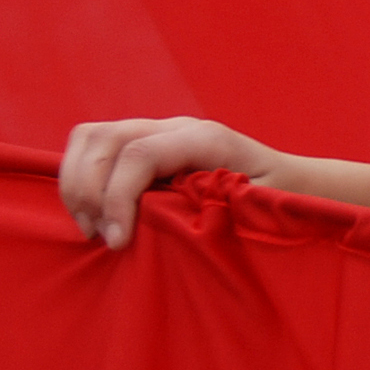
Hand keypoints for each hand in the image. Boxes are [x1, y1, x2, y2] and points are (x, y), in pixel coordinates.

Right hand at [61, 117, 282, 248]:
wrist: (293, 185)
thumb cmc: (279, 202)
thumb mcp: (260, 209)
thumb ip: (217, 207)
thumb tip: (165, 217)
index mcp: (206, 139)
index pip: (140, 154)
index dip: (118, 198)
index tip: (118, 242)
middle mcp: (176, 128)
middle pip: (105, 138)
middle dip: (89, 190)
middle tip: (99, 236)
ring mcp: (157, 132)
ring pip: (91, 137)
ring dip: (77, 182)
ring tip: (92, 227)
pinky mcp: (145, 146)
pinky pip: (95, 148)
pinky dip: (80, 177)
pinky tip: (94, 214)